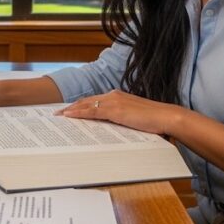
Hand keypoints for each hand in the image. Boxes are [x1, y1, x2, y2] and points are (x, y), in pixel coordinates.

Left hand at [58, 89, 185, 135]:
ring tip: (59, 116)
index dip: (80, 105)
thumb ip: (120, 119)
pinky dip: (79, 113)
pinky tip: (70, 116)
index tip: (69, 110)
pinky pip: (92, 112)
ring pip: (86, 105)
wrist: (166, 116)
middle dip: (71, 107)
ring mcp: (113, 101)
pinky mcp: (115, 110)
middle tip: (58, 113)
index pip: (94, 100)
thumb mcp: (133, 118)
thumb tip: (110, 127)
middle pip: (86, 100)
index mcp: (118, 96)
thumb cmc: (153, 120)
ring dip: (71, 110)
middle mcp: (113, 95)